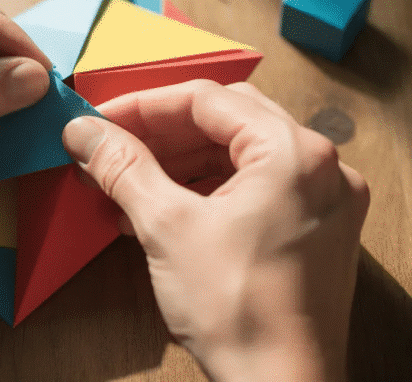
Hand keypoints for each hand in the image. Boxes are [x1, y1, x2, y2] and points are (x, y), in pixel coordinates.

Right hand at [62, 81, 368, 381]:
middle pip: (228, 122)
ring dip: (182, 164)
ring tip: (129, 185)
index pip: (207, 100)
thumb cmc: (240, 313)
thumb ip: (123, 167)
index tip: (101, 121)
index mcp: (294, 152)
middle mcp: (322, 167)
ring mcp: (326, 201)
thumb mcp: (167, 228)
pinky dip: (209, 192)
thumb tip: (85, 131)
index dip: (144, 106)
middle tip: (113, 147)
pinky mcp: (318, 233)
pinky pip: (257, 190)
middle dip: (162, 134)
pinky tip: (164, 212)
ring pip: (241, 157)